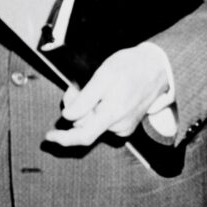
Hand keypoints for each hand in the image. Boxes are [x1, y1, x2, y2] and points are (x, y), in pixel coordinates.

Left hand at [45, 44, 168, 147]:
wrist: (157, 68)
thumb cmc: (129, 67)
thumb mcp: (103, 76)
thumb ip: (85, 99)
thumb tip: (68, 117)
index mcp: (112, 115)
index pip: (83, 136)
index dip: (64, 138)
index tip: (49, 136)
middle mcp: (119, 126)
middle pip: (84, 124)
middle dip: (75, 109)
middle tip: (77, 87)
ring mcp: (124, 127)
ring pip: (93, 122)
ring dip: (86, 108)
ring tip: (93, 87)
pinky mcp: (127, 124)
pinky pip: (104, 121)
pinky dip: (97, 110)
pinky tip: (103, 95)